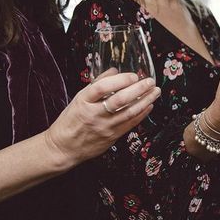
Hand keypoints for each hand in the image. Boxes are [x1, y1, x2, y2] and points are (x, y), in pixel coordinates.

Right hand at [43, 71, 160, 166]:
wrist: (64, 148)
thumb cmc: (70, 121)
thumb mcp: (78, 99)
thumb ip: (96, 84)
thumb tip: (114, 71)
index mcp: (83, 101)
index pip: (102, 87)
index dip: (119, 80)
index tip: (132, 75)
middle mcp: (94, 114)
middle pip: (119, 100)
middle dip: (138, 89)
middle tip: (149, 81)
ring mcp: (104, 127)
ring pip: (128, 112)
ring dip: (145, 101)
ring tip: (155, 92)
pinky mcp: (111, 137)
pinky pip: (130, 124)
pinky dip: (142, 114)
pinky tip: (149, 106)